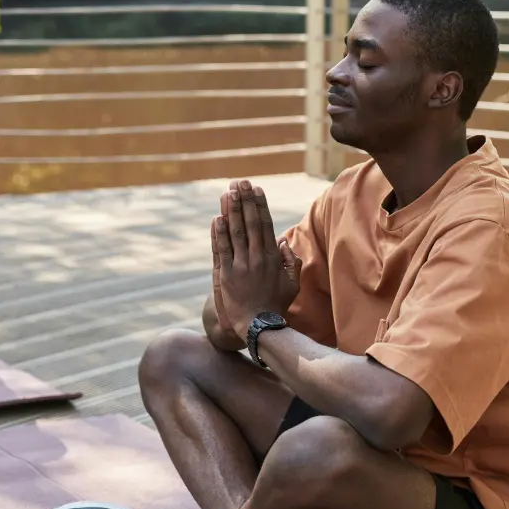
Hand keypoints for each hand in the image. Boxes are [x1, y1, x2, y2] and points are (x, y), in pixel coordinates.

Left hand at [212, 179, 300, 338]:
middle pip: (250, 223)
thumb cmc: (276, 305)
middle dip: (244, 201)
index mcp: (272, 258)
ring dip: (231, 211)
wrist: (259, 326)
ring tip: (227, 193)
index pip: (265, 225)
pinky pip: (222, 249)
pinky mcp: (226, 275)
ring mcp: (241, 265)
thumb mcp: (292, 284)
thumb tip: (284, 243)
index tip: (256, 190)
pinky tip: (216, 218)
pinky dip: (218, 233)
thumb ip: (292, 262)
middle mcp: (257, 258)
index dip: (259, 206)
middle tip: (240, 182)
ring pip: (235, 232)